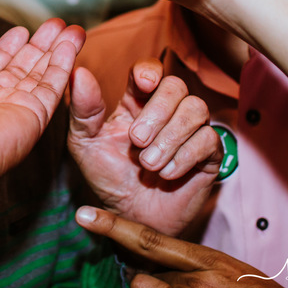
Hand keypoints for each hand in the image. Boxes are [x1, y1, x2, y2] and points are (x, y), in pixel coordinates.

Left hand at [0, 18, 82, 184]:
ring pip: (40, 74)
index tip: (22, 31)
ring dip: (57, 50)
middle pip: (21, 67)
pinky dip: (64, 63)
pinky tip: (72, 43)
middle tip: (55, 25)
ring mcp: (13, 110)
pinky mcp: (34, 117)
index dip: (8, 47)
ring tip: (71, 28)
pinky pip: (52, 86)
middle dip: (39, 46)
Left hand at [69, 59, 220, 235]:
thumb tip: (78, 73)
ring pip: (196, 109)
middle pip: (176, 86)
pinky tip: (166, 174)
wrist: (130, 217)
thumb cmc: (107, 177)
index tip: (142, 84)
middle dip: (158, 111)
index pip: (149, 70)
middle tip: (137, 140)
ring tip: (148, 163)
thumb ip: (82, 111)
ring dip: (170, 136)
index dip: (149, 71)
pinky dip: (185, 156)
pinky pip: (209, 139)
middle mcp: (166, 111)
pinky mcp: (208, 154)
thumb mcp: (85, 144)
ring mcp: (190, 131)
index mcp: (135, 102)